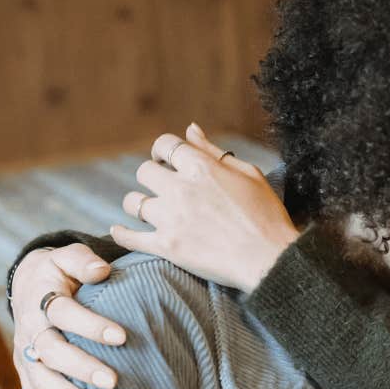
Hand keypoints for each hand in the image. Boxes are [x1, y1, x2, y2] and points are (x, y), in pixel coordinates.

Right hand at [10, 243, 125, 388]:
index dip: (91, 325)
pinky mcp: (25, 366)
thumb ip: (84, 261)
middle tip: (112, 380)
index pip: (65, 312)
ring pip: (40, 375)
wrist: (29, 281)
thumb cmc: (60, 270)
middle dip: (81, 366)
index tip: (121, 337)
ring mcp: (26, 350)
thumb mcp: (68, 256)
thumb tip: (103, 271)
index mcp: (42, 298)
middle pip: (52, 350)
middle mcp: (30, 327)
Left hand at [112, 124, 299, 292]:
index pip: (165, 145)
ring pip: (133, 202)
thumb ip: (213, 151)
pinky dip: (121, 234)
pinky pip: (129, 238)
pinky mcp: (167, 246)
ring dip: (139, 204)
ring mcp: (171, 218)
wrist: (269, 259)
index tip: (167, 160)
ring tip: (149, 210)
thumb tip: (190, 129)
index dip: (163, 150)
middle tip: (162, 187)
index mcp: (202, 168)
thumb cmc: (266, 215)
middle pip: (144, 171)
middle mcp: (181, 189)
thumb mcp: (248, 173)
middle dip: (152, 176)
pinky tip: (119, 231)